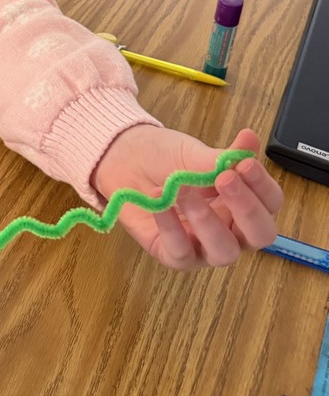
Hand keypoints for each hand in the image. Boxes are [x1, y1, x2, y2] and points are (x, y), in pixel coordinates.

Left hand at [91, 126, 282, 269]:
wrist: (124, 160)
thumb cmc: (166, 159)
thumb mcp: (195, 154)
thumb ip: (223, 156)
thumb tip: (250, 140)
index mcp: (242, 202)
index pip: (270, 203)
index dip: (262, 186)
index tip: (245, 163)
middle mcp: (230, 230)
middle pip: (259, 235)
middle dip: (246, 208)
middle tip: (225, 179)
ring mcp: (203, 247)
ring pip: (224, 251)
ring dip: (207, 220)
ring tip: (184, 190)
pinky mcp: (173, 256)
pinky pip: (180, 251)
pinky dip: (171, 226)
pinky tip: (160, 201)